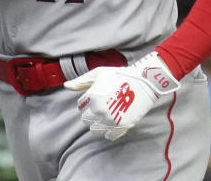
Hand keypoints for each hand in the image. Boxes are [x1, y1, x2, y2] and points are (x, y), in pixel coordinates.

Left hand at [64, 51, 179, 140]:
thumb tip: (66, 86)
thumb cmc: (120, 75)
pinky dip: (108, 131)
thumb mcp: (98, 74)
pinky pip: (109, 136)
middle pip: (86, 120)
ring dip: (98, 124)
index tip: (95, 97)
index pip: (81, 107)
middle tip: (100, 106)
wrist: (144, 82)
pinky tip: (112, 122)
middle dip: (90, 114)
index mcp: (93, 97)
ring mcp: (112, 120)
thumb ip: (81, 81)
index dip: (86, 102)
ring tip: (106, 114)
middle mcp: (100, 111)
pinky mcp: (123, 127)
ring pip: (95, 130)